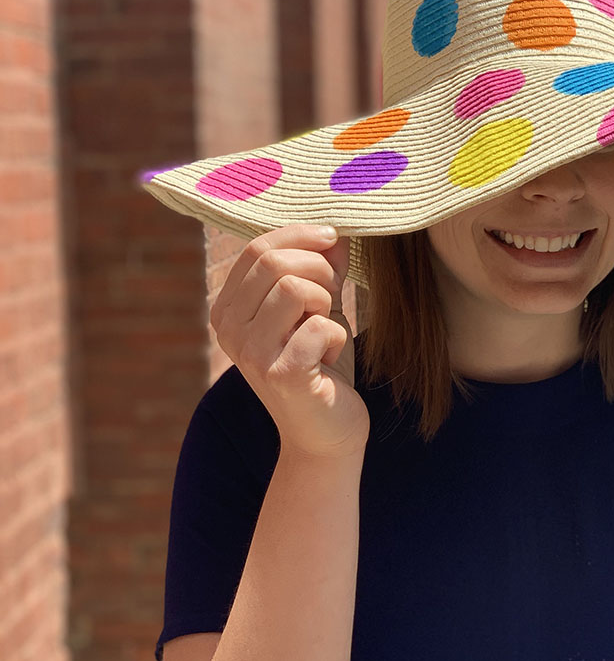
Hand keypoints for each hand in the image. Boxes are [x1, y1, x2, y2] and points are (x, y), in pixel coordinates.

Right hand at [209, 224, 368, 459]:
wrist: (326, 430)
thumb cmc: (320, 363)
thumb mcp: (318, 306)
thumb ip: (321, 267)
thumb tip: (335, 230)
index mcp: (228, 308)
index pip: (258, 248)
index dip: (301, 235)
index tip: (334, 239)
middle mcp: (228, 329)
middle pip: (274, 263)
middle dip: (319, 269)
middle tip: (333, 295)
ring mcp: (251, 354)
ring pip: (296, 289)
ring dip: (326, 302)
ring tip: (327, 329)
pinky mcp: (281, 374)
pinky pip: (319, 326)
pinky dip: (336, 336)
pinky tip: (328, 358)